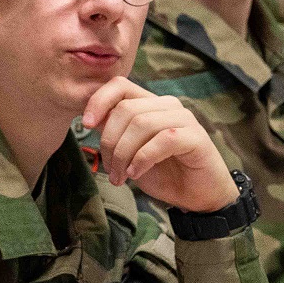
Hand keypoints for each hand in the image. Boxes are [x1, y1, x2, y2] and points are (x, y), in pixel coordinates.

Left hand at [81, 78, 238, 212]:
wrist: (198, 197)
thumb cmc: (165, 173)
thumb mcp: (131, 152)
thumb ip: (115, 133)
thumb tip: (89, 119)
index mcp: (151, 104)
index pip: (120, 85)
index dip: (98, 100)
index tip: (85, 124)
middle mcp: (168, 106)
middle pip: (126, 109)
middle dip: (109, 142)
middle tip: (109, 170)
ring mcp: (184, 119)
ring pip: (141, 123)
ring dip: (123, 154)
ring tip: (121, 177)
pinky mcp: (196, 137)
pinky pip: (163, 140)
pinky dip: (143, 158)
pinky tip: (137, 174)